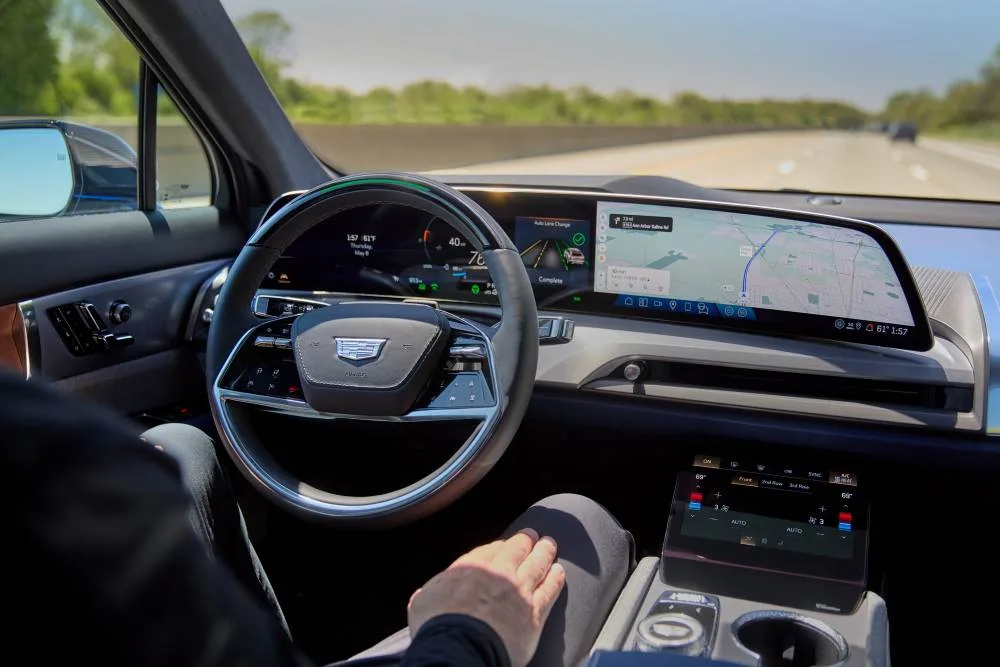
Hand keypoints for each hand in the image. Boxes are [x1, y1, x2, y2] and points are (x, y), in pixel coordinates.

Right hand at [408, 530, 565, 666]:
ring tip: (550, 545)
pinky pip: (550, 590)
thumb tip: (422, 596)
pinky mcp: (535, 611)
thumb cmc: (438, 627)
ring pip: (536, 564)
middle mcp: (496, 572)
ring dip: (544, 552)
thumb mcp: (421, 604)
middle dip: (524, 540)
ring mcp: (518, 590)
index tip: (503, 545)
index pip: (487, 551)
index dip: (498, 547)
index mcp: (468, 568)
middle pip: (515, 550)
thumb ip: (426, 595)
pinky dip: (556, 578)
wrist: (461, 646)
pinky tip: (559, 572)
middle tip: (531, 535)